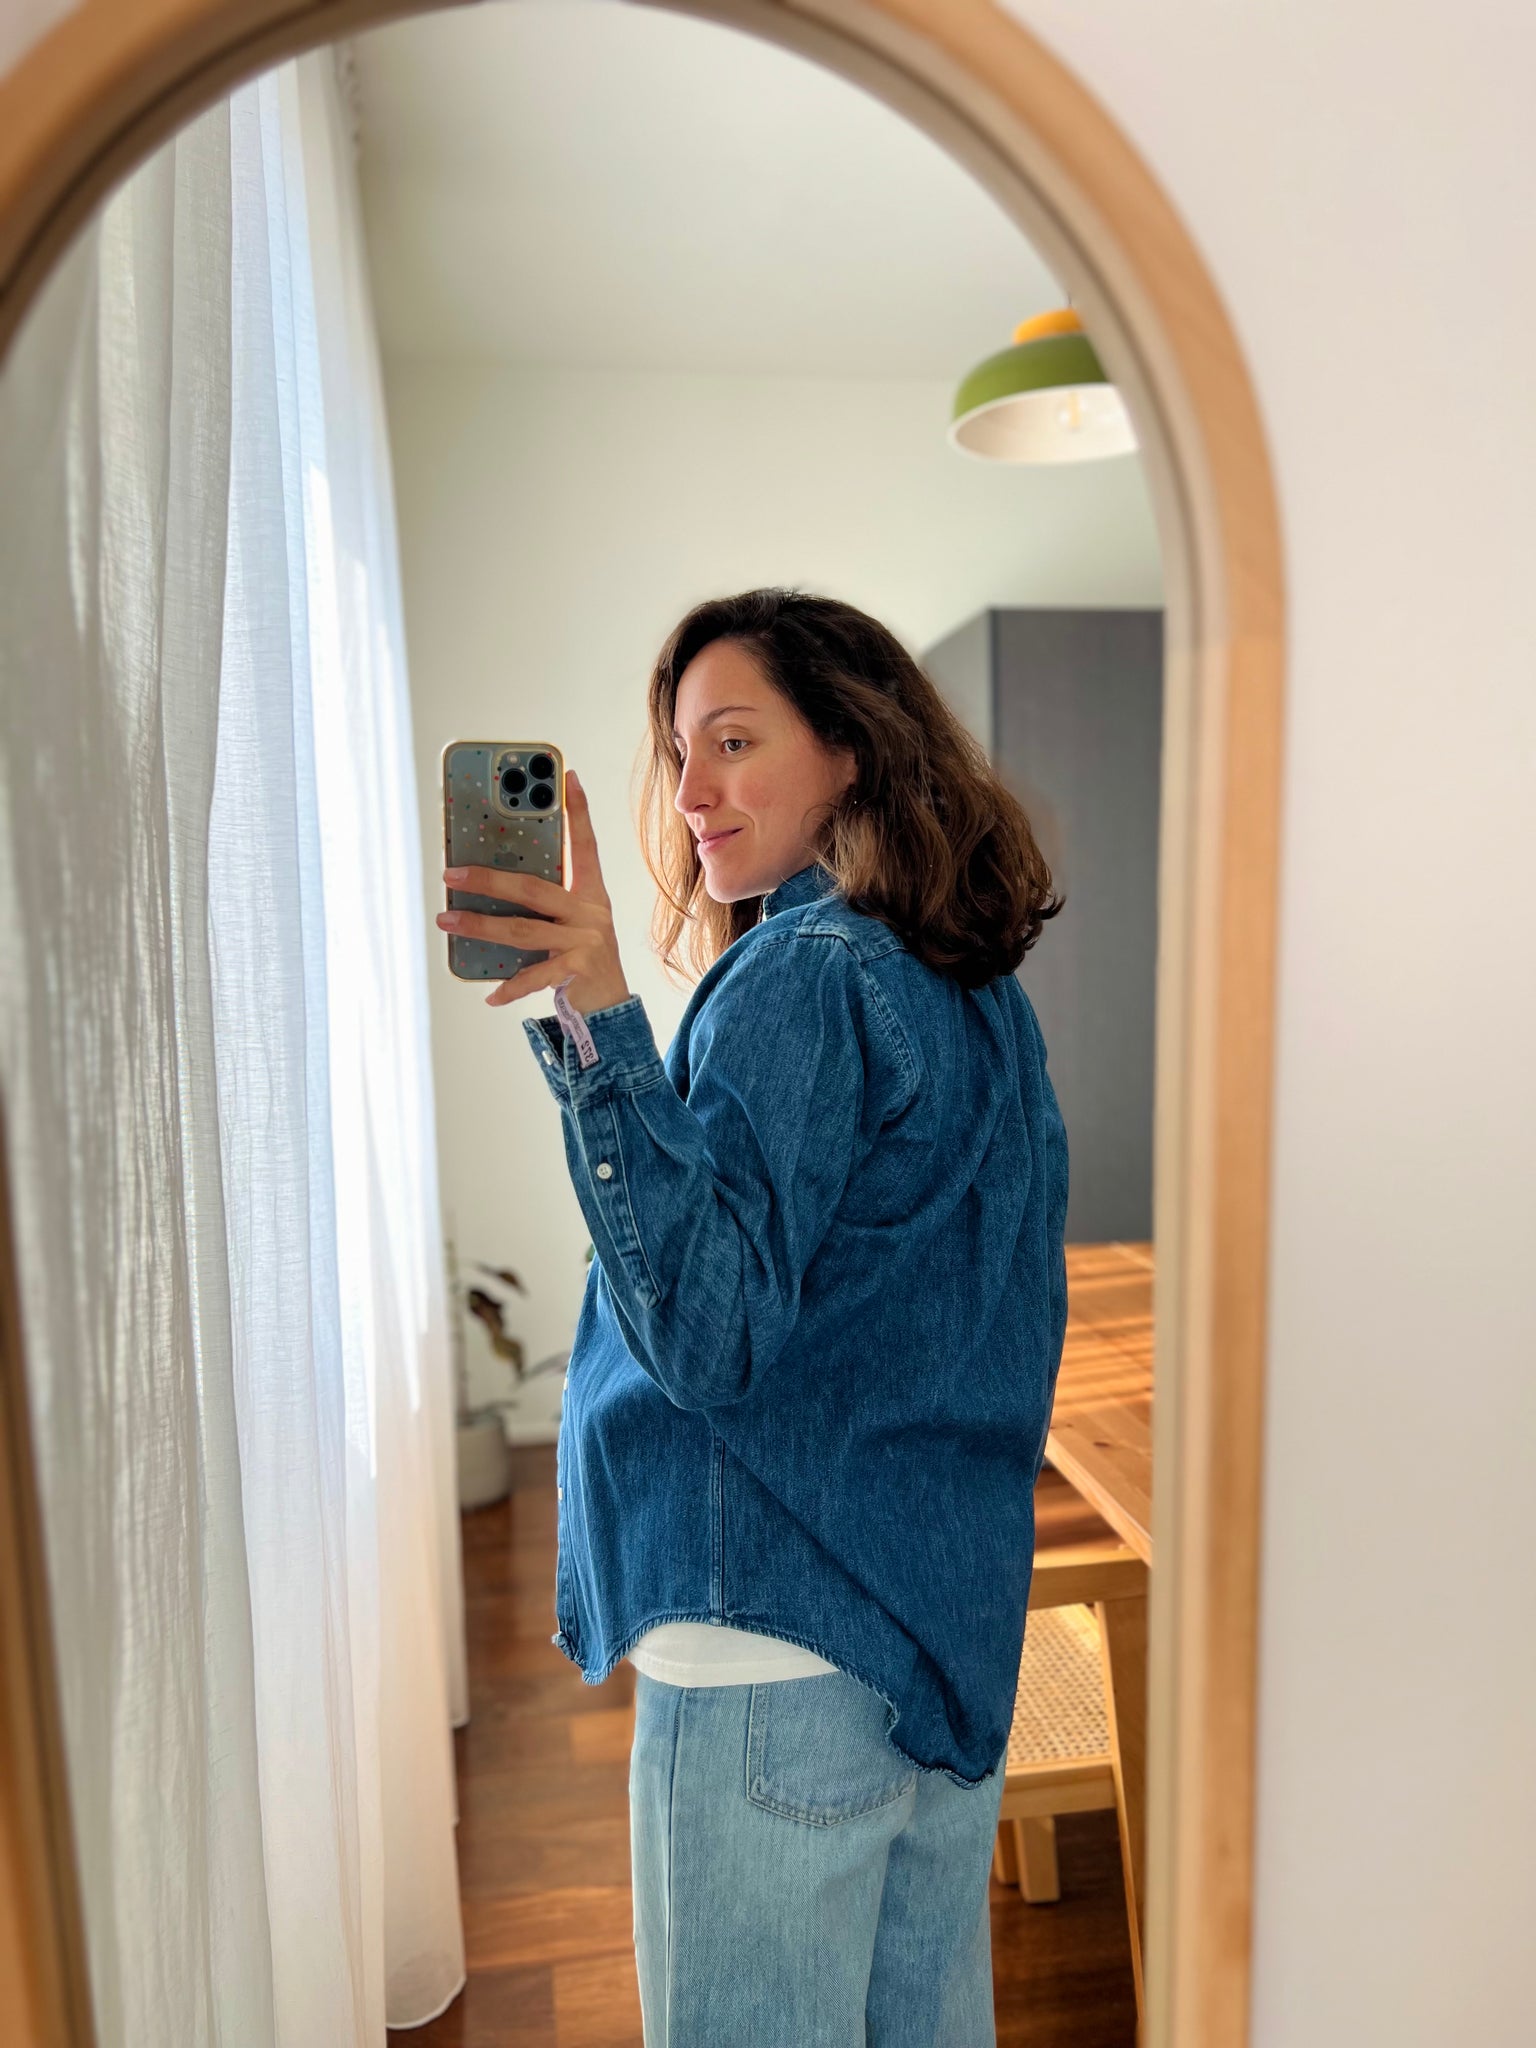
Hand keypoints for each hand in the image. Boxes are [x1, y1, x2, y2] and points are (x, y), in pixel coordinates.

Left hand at [437, 768, 632, 1012]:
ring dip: (480, 926)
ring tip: (447, 921)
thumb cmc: (581, 957)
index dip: (577, 811)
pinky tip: (489, 993)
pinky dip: (509, 986)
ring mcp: (586, 942)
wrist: (610, 1005)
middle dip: (488, 879)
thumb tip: (489, 882)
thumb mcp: (570, 923)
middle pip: (533, 888)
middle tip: (450, 874)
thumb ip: (543, 904)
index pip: (584, 844)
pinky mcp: (578, 971)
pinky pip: (534, 976)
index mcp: (590, 894)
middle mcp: (590, 913)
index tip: (568, 777)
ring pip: (523, 930)